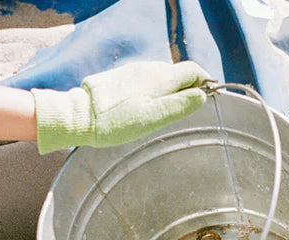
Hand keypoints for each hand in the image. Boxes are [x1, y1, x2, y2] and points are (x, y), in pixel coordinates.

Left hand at [33, 60, 210, 152]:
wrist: (80, 115)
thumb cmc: (117, 122)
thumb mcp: (153, 118)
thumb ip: (180, 105)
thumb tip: (202, 95)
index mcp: (161, 77)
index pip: (194, 70)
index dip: (205, 83)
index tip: (207, 99)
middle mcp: (149, 68)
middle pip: (180, 74)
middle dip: (189, 89)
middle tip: (185, 112)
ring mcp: (135, 71)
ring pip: (165, 77)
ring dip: (172, 91)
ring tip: (165, 113)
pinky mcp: (124, 77)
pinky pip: (149, 80)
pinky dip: (157, 91)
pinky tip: (147, 108)